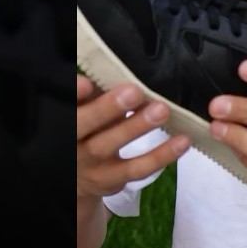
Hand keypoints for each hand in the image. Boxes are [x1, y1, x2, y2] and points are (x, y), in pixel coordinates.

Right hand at [76, 76, 190, 198]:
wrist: (78, 177)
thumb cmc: (86, 129)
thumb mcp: (84, 109)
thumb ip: (96, 92)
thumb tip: (117, 67)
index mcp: (64, 118)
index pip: (65, 105)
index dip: (74, 94)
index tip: (88, 83)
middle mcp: (72, 142)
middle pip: (84, 125)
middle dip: (108, 108)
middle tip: (134, 92)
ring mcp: (91, 164)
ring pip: (110, 146)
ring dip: (137, 127)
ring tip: (161, 110)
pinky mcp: (112, 179)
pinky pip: (137, 169)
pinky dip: (161, 156)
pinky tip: (182, 141)